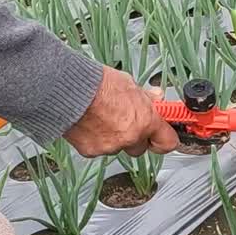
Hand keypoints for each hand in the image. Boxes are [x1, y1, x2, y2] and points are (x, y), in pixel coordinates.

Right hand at [64, 67, 178, 157]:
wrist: (67, 90)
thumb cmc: (96, 84)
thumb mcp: (129, 84)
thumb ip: (145, 97)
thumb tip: (156, 97)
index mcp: (145, 121)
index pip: (168, 142)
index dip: (165, 139)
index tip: (163, 135)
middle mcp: (130, 137)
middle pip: (140, 147)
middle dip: (136, 137)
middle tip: (126, 121)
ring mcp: (111, 146)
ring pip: (118, 148)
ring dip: (114, 137)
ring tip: (103, 117)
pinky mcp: (91, 151)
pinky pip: (99, 149)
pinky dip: (95, 140)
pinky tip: (90, 123)